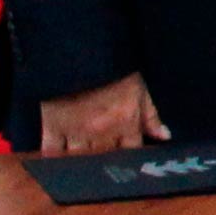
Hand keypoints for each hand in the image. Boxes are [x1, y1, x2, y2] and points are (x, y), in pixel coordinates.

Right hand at [37, 73, 166, 154]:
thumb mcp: (139, 87)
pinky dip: (53, 159)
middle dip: (107, 161)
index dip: (131, 156)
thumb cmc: (113, 68)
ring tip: (83, 163)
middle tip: (106, 162)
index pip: (132, 151)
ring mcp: (74, 132)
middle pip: (104, 158)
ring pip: (79, 160)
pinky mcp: (51, 127)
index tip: (130, 158)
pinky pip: (51, 152)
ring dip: (82, 162)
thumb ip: (151, 115)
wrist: (80, 51)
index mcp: (124, 122)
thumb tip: (164, 137)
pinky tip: (57, 162)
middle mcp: (100, 132)